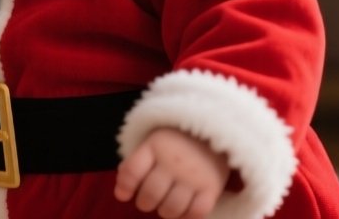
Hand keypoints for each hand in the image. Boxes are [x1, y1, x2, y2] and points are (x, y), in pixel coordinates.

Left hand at [114, 127, 229, 218]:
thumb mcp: (155, 140)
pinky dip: (188, 216)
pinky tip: (184, 211)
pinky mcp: (212, 187)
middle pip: (151, 194)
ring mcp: (193, 176)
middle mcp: (173, 162)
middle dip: (145, 203)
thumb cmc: (179, 139)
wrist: (217, 128)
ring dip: (165, 212)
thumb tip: (122, 190)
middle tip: (147, 201)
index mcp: (155, 146)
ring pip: (172, 208)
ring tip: (165, 207)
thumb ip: (138, 161)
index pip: (132, 171)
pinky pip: (197, 212)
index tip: (122, 195)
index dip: (124, 186)